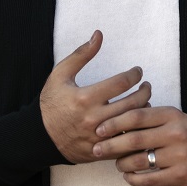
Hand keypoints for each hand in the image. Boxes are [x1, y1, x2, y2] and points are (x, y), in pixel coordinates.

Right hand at [40, 30, 151, 162]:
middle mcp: (94, 118)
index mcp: (85, 98)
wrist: (39, 136)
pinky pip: (125, 143)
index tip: (138, 71)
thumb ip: (82, 54)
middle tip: (146, 85)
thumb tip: (98, 34)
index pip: (121, 83)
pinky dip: (135, 132)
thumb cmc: (51, 102)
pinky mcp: (100, 151)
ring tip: (145, 102)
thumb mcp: (61, 74)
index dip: (134, 74)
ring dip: (143, 111)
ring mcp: (98, 137)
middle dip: (145, 91)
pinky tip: (137, 122)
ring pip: (131, 124)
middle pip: (132, 103)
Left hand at [91, 106, 186, 185]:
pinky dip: (134, 179)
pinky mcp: (180, 175)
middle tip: (97, 149)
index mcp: (171, 115)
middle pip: (134, 139)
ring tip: (117, 163)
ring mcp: (179, 155)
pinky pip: (149, 180)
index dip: (114, 122)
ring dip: (122, 164)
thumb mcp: (172, 118)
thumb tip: (113, 119)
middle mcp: (175, 134)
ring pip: (140, 161)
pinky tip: (128, 176)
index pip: (136, 116)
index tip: (99, 129)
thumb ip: (148, 117)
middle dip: (111, 145)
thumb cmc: (186, 134)